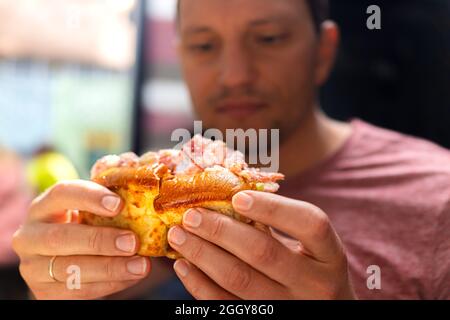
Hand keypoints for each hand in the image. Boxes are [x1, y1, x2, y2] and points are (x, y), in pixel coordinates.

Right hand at [12, 180, 150, 299]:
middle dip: (100, 240)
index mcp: (43, 207)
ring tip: (141, 265)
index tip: (120, 204)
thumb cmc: (87, 226)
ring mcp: (33, 267)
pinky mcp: (44, 292)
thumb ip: (109, 202)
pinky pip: (78, 291)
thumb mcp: (91, 210)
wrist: (68, 260)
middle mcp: (30, 236)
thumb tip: (144, 192)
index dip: (90, 197)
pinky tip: (132, 276)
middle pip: (60, 237)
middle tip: (133, 242)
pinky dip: (109, 284)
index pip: (61, 194)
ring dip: (110, 268)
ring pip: (70, 269)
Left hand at [168, 191, 355, 299]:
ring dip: (202, 254)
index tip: (237, 196)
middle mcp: (316, 284)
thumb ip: (280, 224)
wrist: (323, 312)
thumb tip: (226, 193)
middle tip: (191, 215)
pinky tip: (184, 266)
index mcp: (330, 255)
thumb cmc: (310, 269)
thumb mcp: (308, 247)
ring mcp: (289, 307)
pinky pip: (225, 305)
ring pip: (239, 279)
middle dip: (221, 230)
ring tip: (179, 235)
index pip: (310, 223)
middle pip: (264, 252)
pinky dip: (199, 284)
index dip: (273, 207)